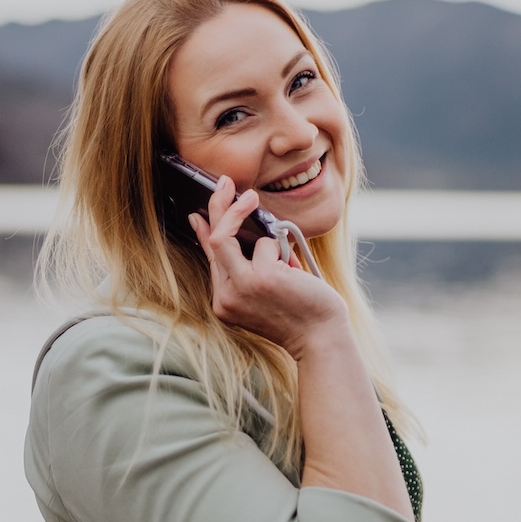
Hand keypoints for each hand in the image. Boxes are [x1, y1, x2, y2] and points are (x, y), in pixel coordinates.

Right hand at [189, 176, 346, 357]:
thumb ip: (247, 264)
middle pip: (212, 240)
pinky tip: (293, 270)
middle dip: (218, 206)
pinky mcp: (261, 278)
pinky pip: (266, 245)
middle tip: (226, 183)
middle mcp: (226, 297)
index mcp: (224, 302)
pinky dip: (280, 250)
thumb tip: (236, 231)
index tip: (199, 212)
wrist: (321, 338)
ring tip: (263, 219)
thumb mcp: (265, 289)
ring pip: (225, 236)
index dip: (203, 230)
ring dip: (243, 214)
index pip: (209, 257)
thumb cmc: (299, 312)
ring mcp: (241, 288)